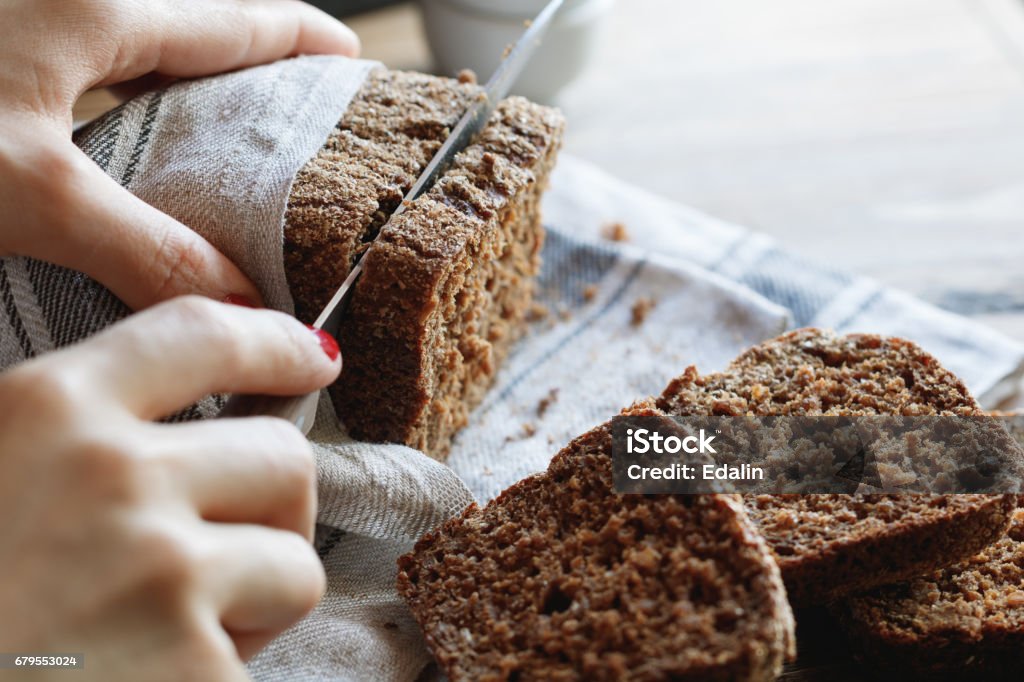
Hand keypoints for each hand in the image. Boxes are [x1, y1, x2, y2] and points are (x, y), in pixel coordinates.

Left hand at [0, 0, 359, 309]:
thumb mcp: (36, 192)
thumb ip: (149, 249)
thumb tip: (243, 306)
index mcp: (94, 9)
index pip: (230, 20)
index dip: (298, 38)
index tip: (349, 56)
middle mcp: (64, 2)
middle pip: (187, 29)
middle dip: (248, 69)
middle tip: (298, 115)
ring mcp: (26, 25)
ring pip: (133, 53)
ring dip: (184, 91)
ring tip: (226, 142)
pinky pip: (86, 73)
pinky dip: (126, 107)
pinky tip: (123, 151)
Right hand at [0, 297, 341, 679]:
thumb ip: (60, 432)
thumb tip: (165, 421)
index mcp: (46, 411)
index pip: (204, 335)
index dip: (274, 342)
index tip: (312, 357)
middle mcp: (114, 479)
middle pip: (282, 457)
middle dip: (274, 508)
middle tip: (223, 550)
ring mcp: (161, 577)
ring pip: (295, 563)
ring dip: (260, 596)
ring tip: (180, 629)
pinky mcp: (192, 673)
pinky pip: (255, 659)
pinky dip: (223, 672)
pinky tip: (146, 681)